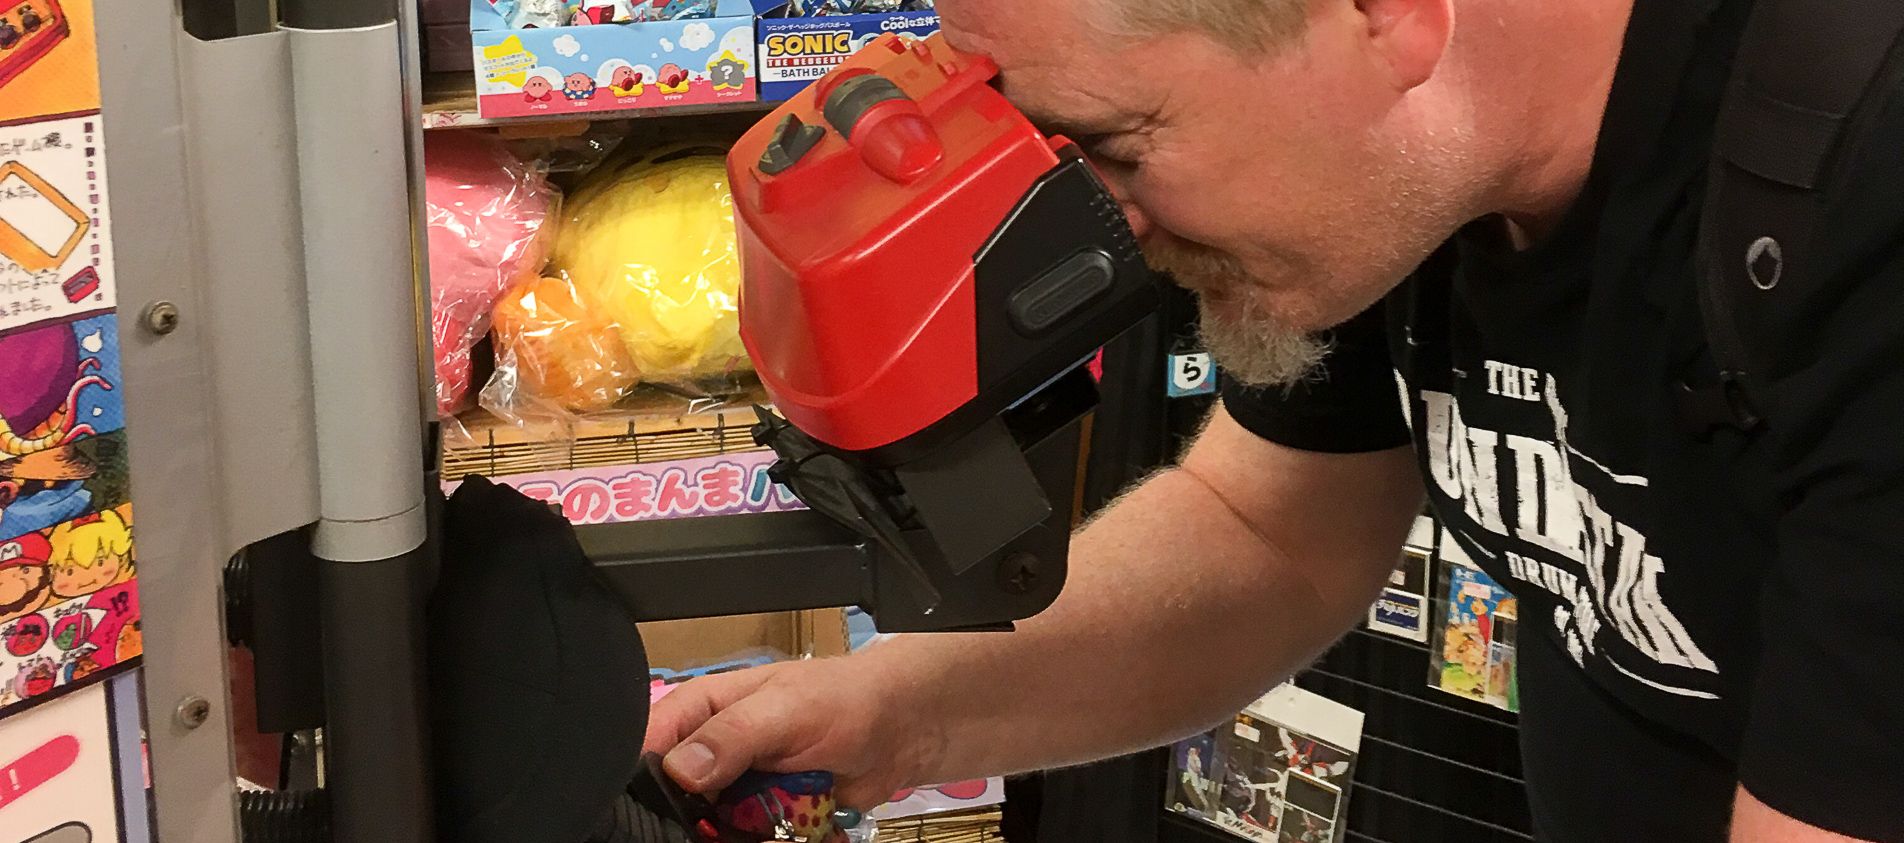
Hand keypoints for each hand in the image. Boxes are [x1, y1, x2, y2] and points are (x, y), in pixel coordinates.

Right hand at [642, 656, 942, 809]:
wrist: (898, 731)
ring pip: (703, 830)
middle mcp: (708, 753)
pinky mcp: (758, 820)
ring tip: (770, 823)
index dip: (643, 777)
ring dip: (729, 836)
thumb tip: (681, 768)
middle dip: (690, 820)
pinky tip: (782, 836)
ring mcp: (733, 791)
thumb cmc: (844, 701)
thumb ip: (734, 735)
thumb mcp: (787, 709)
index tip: (665, 806)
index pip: (647, 746)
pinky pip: (739, 842)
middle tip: (732, 819)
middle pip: (670, 801)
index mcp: (700, 710)